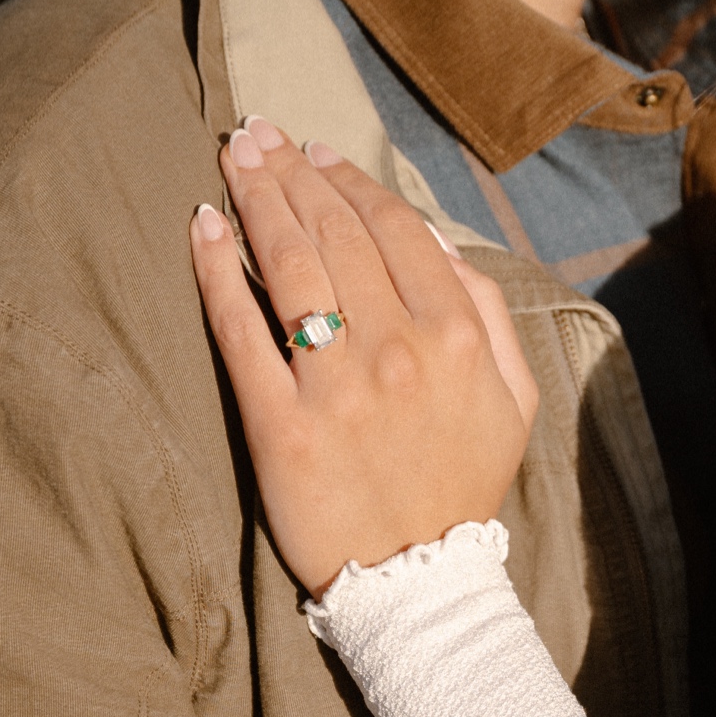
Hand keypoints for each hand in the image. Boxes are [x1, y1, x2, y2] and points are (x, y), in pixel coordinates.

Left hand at [190, 117, 537, 595]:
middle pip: (333, 232)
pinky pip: (240, 330)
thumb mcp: (512, 400)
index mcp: (457, 335)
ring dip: (255, 197)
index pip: (393, 228)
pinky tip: (203, 227)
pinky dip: (218, 269)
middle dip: (290, 171)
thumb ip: (488, 313)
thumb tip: (439, 244)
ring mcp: (335, 387)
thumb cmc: (461, 486)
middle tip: (255, 132)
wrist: (418, 583)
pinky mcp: (279, 426)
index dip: (348, 179)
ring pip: (288, 264)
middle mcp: (397, 350)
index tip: (314, 152)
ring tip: (231, 157)